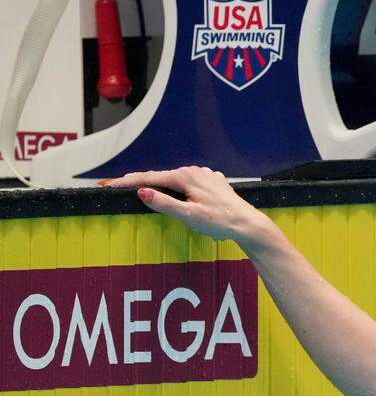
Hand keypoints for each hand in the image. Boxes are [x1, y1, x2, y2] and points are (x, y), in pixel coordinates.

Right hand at [101, 167, 267, 244]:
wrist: (247, 224)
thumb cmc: (220, 222)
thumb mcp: (189, 216)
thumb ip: (165, 204)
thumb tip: (141, 192)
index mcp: (186, 177)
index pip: (150, 179)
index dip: (127, 182)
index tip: (108, 185)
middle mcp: (195, 171)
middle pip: (161, 177)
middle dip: (140, 181)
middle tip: (116, 185)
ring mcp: (205, 175)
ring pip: (175, 180)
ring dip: (159, 184)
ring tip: (137, 186)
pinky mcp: (213, 183)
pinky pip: (188, 183)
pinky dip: (176, 187)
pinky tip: (172, 190)